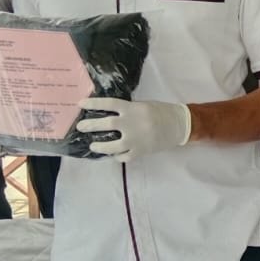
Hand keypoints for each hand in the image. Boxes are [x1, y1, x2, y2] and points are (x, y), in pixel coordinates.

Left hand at [75, 98, 190, 162]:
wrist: (179, 125)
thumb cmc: (161, 112)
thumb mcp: (143, 106)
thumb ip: (127, 110)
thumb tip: (109, 114)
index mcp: (131, 109)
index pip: (107, 104)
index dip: (92, 104)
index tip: (80, 104)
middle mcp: (130, 124)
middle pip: (104, 125)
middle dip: (89, 125)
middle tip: (81, 127)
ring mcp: (135, 140)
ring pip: (111, 146)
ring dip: (99, 146)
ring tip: (94, 146)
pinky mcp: (140, 151)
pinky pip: (123, 157)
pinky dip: (117, 156)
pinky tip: (115, 154)